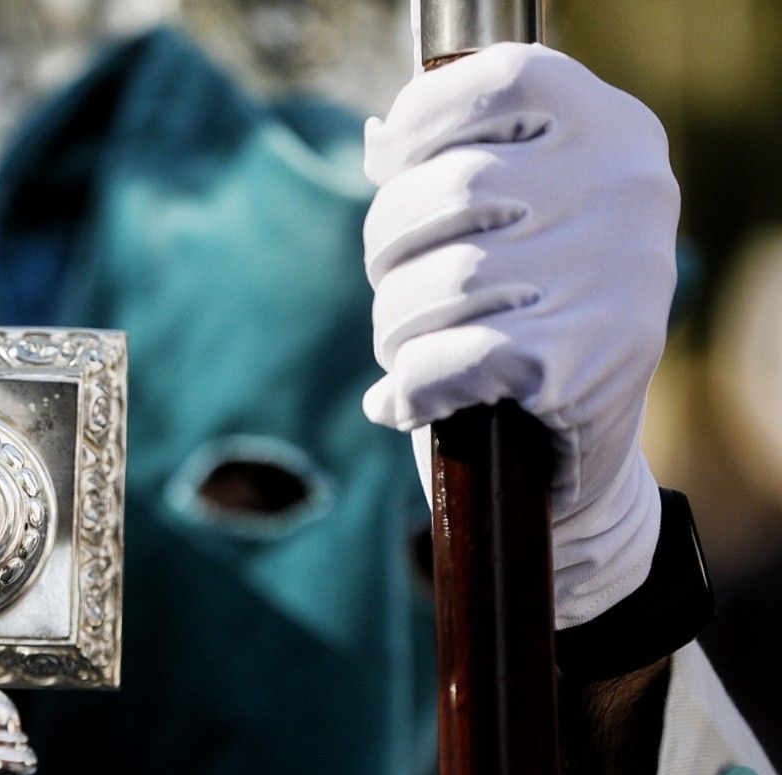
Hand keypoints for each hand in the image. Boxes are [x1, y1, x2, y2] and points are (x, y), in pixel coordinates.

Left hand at [362, 43, 678, 627]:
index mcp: (611, 133)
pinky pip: (451, 358)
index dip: (422, 122)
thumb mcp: (501, 229)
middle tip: (393, 293)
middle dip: (388, 251)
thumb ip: (451, 170)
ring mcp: (616, 275)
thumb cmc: (520, 323)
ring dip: (395, 330)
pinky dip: (409, 387)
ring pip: (442, 281)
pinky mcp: (590, 362)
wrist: (571, 460)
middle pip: (448, 190)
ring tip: (403, 354)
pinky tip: (401, 403)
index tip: (393, 167)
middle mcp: (628, 191)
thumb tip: (379, 143)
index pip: (498, 82)